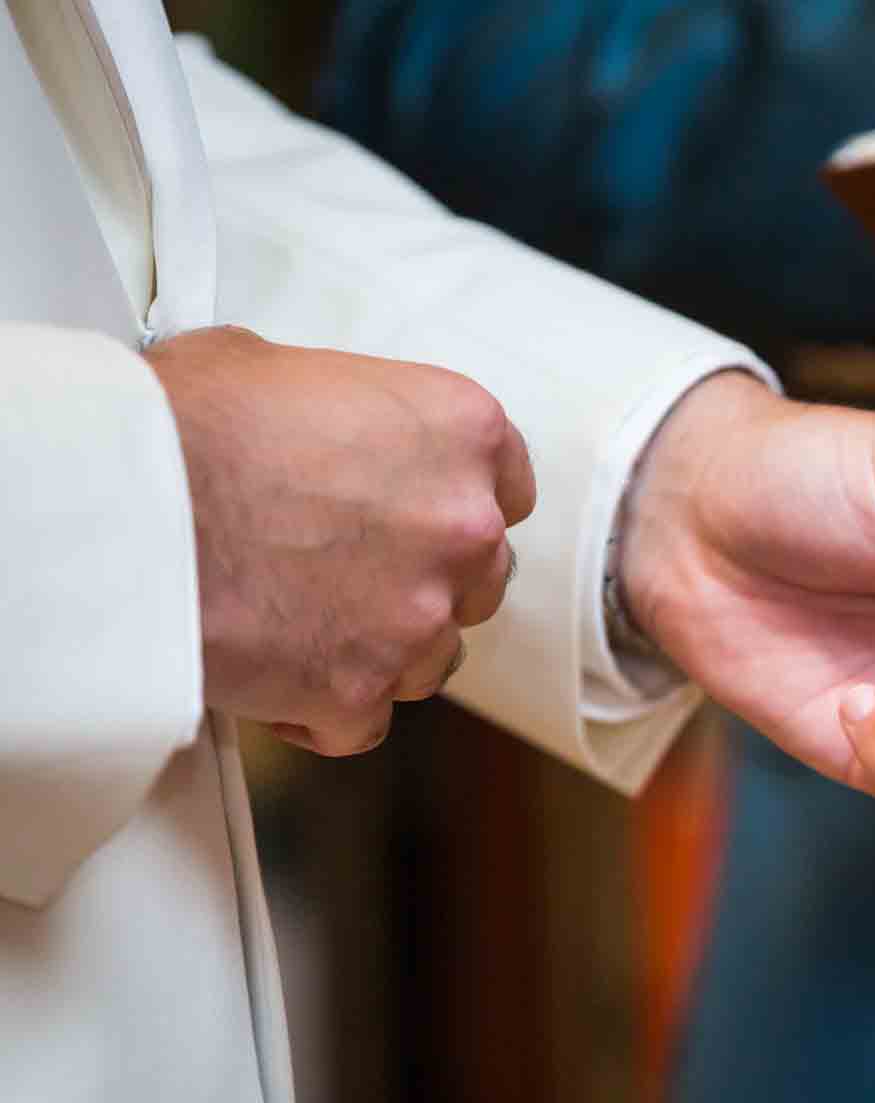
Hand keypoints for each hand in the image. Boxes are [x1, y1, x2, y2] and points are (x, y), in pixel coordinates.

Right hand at [149, 326, 532, 754]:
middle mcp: (462, 528)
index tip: (420, 511)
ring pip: (432, 655)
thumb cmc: (186, 426)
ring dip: (381, 646)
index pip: (507, 484)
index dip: (455, 502)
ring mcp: (420, 619)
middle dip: (422, 578)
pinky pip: (364, 720)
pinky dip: (325, 708)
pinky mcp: (362, 692)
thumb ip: (331, 405)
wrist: (126, 508)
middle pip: (477, 575)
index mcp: (459, 432)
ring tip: (302, 621)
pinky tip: (277, 676)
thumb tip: (307, 418)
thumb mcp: (267, 367)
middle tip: (346, 568)